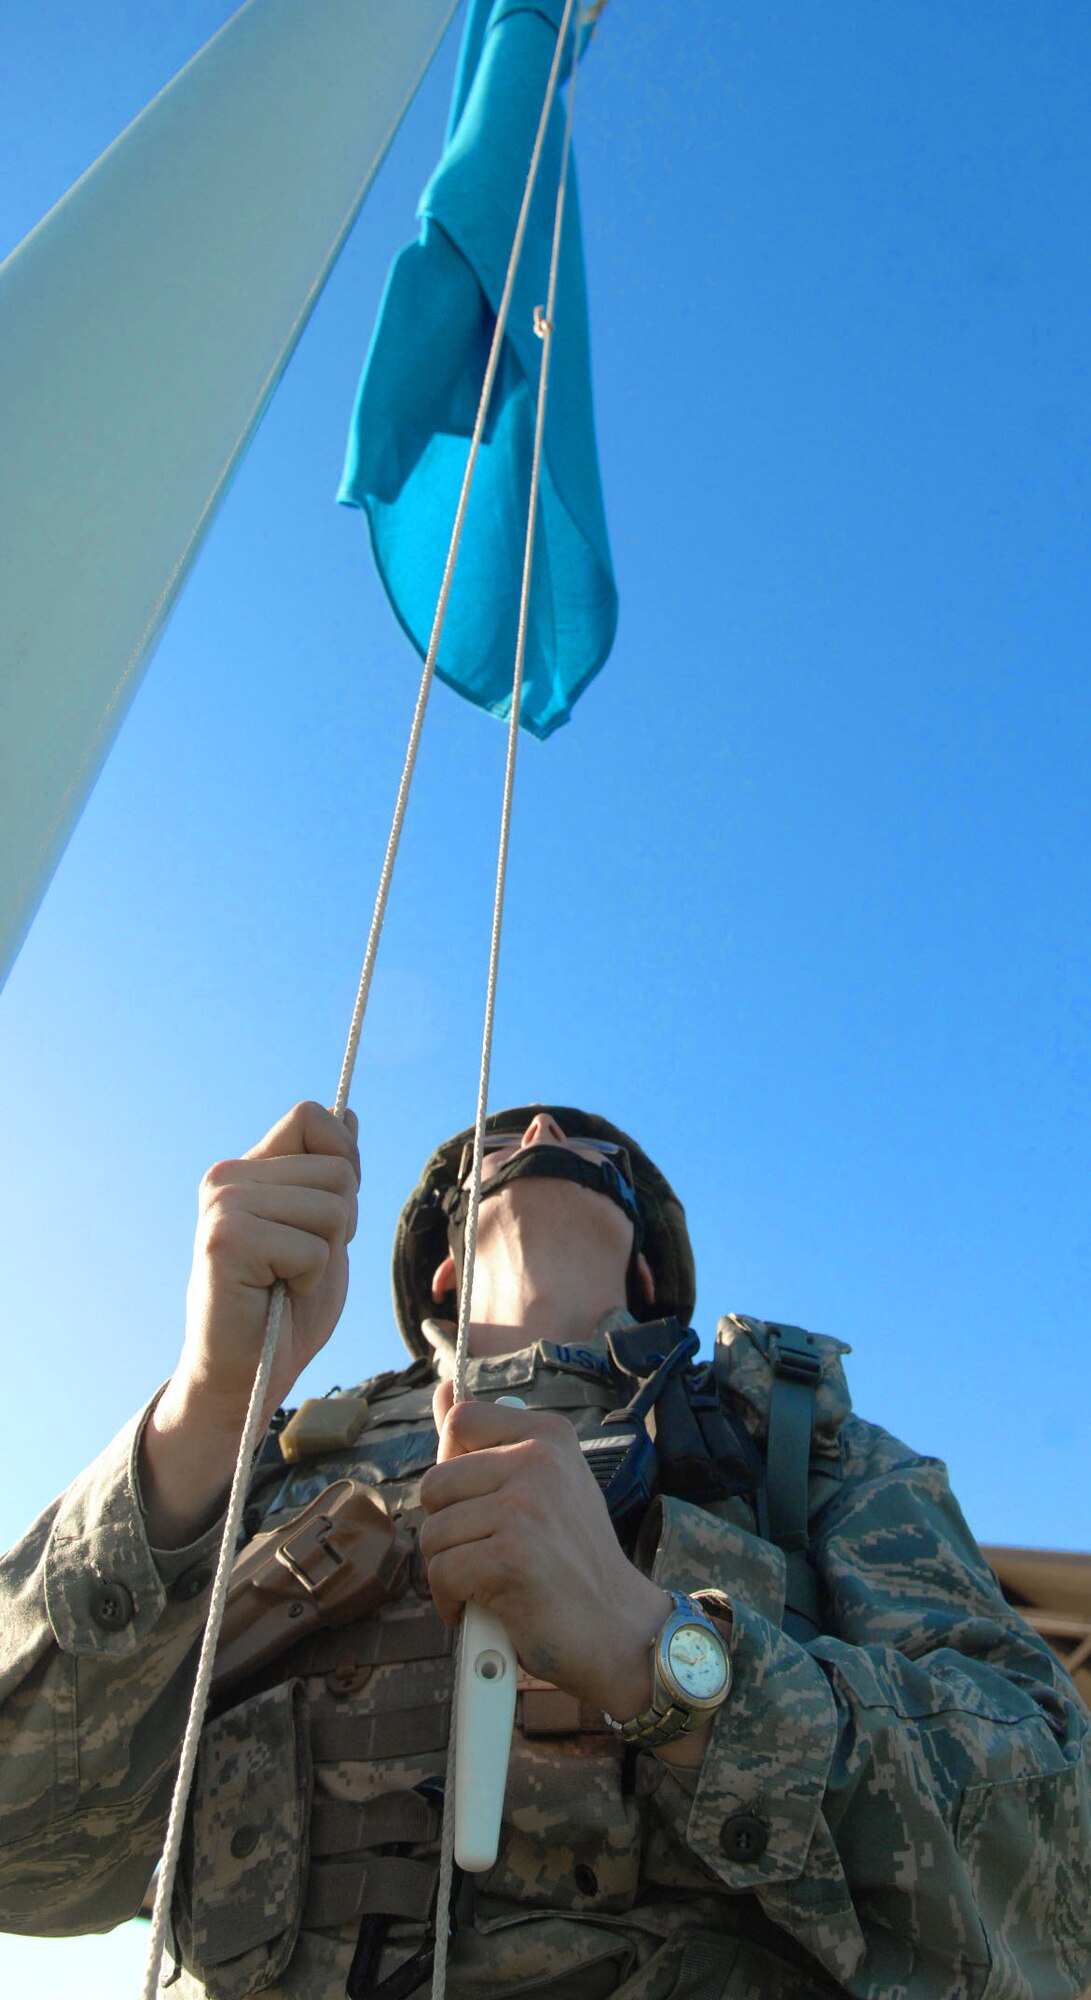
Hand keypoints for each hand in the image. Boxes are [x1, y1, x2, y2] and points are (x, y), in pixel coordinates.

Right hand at [174, 1100, 359, 1425]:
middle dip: (340, 1223)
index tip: (327, 1215)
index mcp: (247, 1167)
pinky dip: (309, 1279)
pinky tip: (276, 1294)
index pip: (314, 1117)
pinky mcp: (226, 1241)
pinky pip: (313, 1248)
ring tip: (286, 1278)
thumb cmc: (285, 1308)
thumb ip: (330, 1176)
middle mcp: (226, 1176)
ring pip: (332, 1208)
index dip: (344, 1162)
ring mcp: (222, 1205)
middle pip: (337, 1169)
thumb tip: (347, 1114)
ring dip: (325, 1255)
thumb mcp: (322, 1231)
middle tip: (299, 1262)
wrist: (242, 1376)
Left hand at [419, 1383, 671, 1719]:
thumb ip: (490, 1439)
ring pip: (433, 1533)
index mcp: (548, 1435)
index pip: (460, 1420)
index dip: (454, 1469)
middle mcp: (540, 1461)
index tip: (479, 1502)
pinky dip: (450, 1601)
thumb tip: (443, 1389)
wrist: (619, 1630)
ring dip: (448, 1571)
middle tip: (486, 1554)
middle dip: (447, 1531)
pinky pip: (441, 1572)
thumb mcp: (542, 1485)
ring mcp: (527, 1507)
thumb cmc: (572, 1561)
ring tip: (488, 1583)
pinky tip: (482, 1607)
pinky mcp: (512, 1556)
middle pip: (435, 1483)